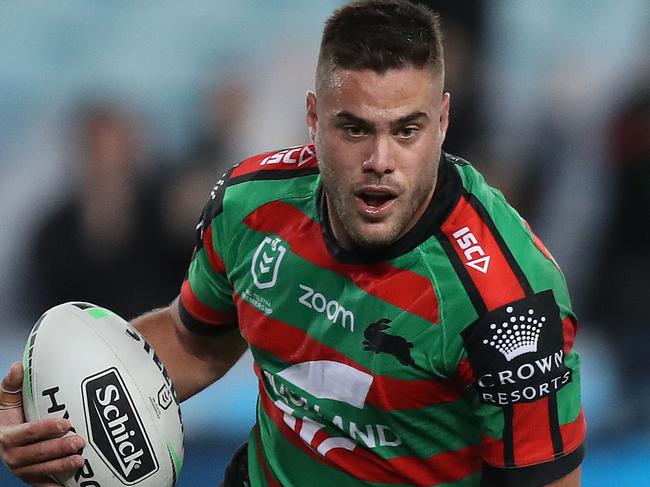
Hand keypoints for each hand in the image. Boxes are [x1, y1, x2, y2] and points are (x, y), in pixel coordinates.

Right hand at [0, 362, 84, 485]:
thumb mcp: (6, 402)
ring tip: (80, 460)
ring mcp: (22, 469)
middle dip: (59, 449)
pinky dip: (57, 485)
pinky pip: (44, 485)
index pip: (28, 432)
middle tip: (79, 441)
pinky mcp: (32, 478)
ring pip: (43, 470)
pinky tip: (72, 484)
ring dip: (62, 466)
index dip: (46, 428)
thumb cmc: (10, 418)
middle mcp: (13, 455)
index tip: (66, 423)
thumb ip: (12, 385)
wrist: (2, 440)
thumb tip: (19, 366)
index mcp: (7, 435)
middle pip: (37, 453)